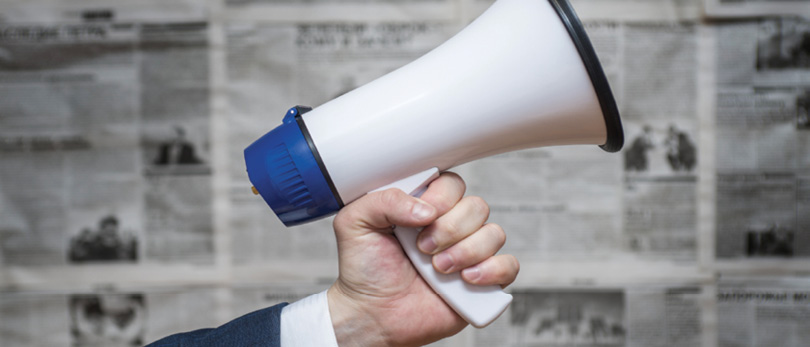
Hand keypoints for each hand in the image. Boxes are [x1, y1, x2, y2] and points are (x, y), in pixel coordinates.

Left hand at [327, 172, 519, 346]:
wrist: (371, 315)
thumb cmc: (364, 270)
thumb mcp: (355, 222)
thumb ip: (384, 200)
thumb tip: (426, 209)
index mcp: (425, 206)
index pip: (452, 183)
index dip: (440, 198)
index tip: (419, 220)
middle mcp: (450, 226)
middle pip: (477, 206)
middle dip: (450, 229)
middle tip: (423, 249)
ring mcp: (468, 252)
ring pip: (494, 233)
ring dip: (466, 252)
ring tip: (439, 269)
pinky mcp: (483, 280)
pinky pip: (509, 265)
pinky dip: (491, 271)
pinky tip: (465, 280)